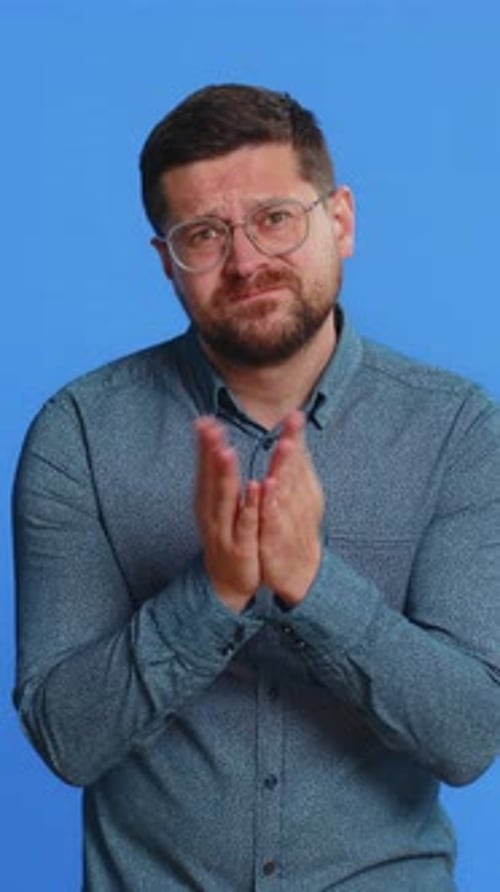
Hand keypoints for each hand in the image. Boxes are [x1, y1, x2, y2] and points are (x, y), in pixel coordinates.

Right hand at [194, 417, 260, 612]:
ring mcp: (224, 530)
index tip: (205, 420)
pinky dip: (249, 505)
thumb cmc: (226, 537)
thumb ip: (217, 478)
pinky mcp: (240, 546)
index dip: (204, 445)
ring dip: (225, 474)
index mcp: (208, 502)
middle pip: (211, 478)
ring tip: (226, 451)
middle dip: (210, 453)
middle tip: (211, 428)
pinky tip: (256, 486)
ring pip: (225, 498)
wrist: (226, 583)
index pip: (204, 468)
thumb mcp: (218, 508)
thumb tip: (215, 445)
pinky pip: (246, 522)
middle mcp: (212, 513)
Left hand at [259, 411, 323, 604]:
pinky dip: (271, 505)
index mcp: (301, 489)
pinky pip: (274, 521)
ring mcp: (288, 520)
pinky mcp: (277, 539)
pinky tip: (266, 488)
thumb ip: (293, 469)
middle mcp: (298, 502)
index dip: (297, 435)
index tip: (296, 413)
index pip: (299, 458)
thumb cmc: (293, 528)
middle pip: (296, 469)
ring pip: (286, 492)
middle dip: (293, 444)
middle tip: (294, 421)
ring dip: (284, 469)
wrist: (298, 571)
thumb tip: (292, 440)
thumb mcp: (294, 497)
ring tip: (283, 447)